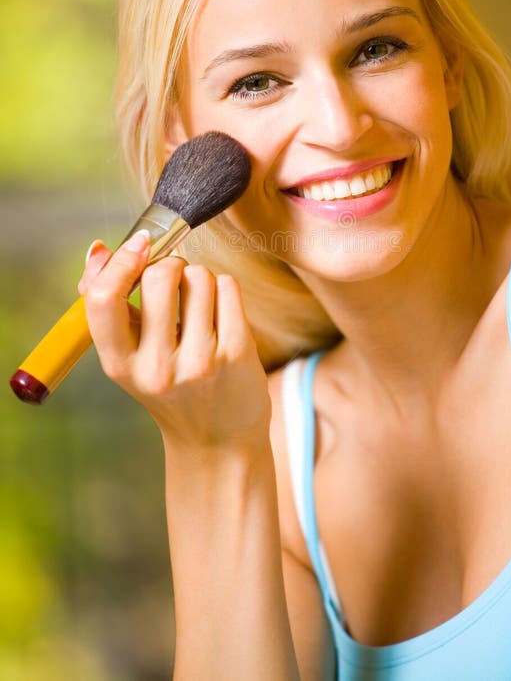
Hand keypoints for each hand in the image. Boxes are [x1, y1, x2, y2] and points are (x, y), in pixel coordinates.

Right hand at [78, 232, 270, 451]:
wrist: (217, 439)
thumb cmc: (170, 386)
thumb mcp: (130, 356)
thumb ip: (111, 303)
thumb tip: (101, 249)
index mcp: (119, 365)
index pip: (104, 299)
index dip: (121, 263)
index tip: (139, 246)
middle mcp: (157, 367)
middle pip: (161, 275)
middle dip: (171, 264)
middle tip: (175, 282)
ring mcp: (199, 361)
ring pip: (200, 276)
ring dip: (200, 278)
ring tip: (199, 306)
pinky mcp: (237, 353)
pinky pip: (228, 287)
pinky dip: (224, 289)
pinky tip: (220, 314)